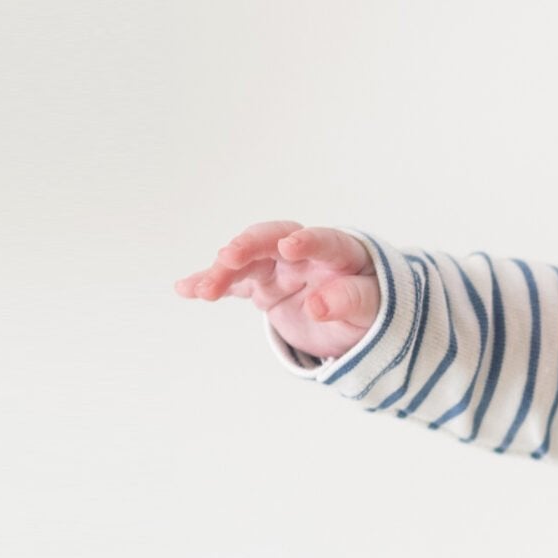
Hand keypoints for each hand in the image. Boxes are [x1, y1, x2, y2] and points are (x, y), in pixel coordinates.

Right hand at [173, 220, 378, 361]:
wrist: (353, 318)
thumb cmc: (369, 305)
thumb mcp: (371, 309)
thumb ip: (350, 302)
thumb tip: (318, 305)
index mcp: (339, 252)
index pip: (323, 241)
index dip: (307, 241)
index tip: (290, 246)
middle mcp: (303, 253)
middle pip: (272, 239)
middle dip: (250, 246)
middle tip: (228, 256)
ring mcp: (279, 267)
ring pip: (246, 260)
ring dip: (222, 271)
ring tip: (201, 289)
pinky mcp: (262, 285)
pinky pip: (234, 283)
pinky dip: (211, 284)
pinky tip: (185, 288)